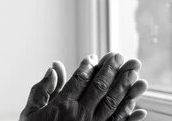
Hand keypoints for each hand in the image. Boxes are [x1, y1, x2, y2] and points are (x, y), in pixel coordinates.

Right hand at [19, 53, 147, 120]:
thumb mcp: (30, 113)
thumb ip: (41, 90)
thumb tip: (54, 69)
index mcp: (62, 107)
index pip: (80, 79)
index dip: (89, 66)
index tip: (95, 56)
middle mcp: (81, 116)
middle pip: (100, 87)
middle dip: (112, 70)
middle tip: (121, 56)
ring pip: (114, 104)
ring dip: (126, 87)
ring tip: (135, 72)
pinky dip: (131, 118)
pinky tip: (141, 108)